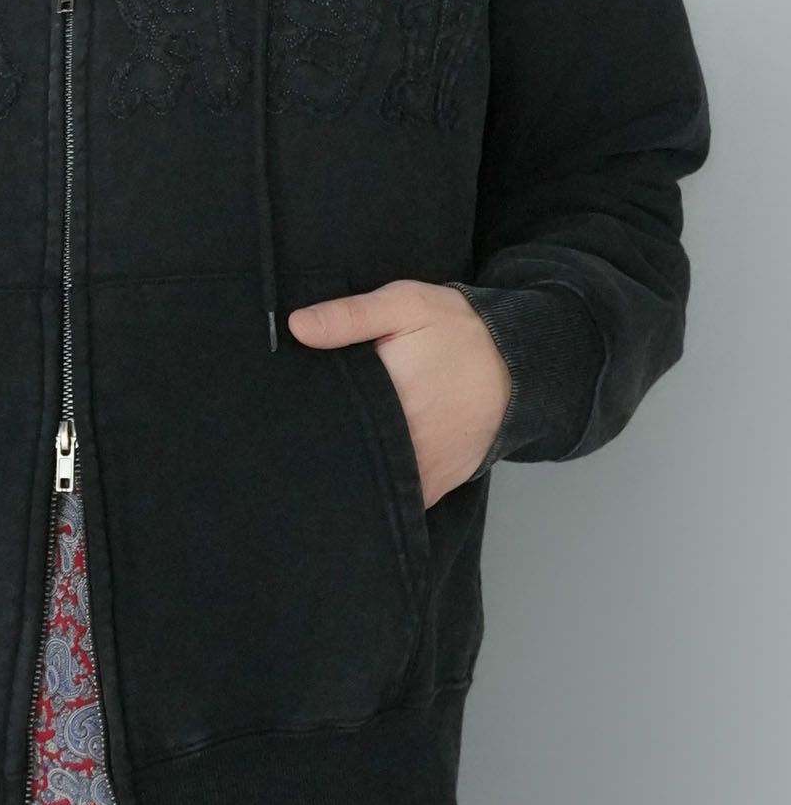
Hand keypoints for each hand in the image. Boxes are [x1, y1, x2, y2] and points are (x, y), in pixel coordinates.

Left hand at [286, 280, 510, 506]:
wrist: (519, 362)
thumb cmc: (458, 330)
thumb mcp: (404, 305)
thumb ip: (350, 316)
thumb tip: (297, 326)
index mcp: (388, 396)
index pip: (327, 419)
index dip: (303, 419)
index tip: (285, 413)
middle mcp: (405, 443)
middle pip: (344, 456)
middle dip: (322, 446)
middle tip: (302, 431)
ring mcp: (422, 470)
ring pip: (369, 483)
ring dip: (350, 469)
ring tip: (332, 449)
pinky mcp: (436, 484)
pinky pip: (398, 499)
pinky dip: (380, 488)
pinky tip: (364, 467)